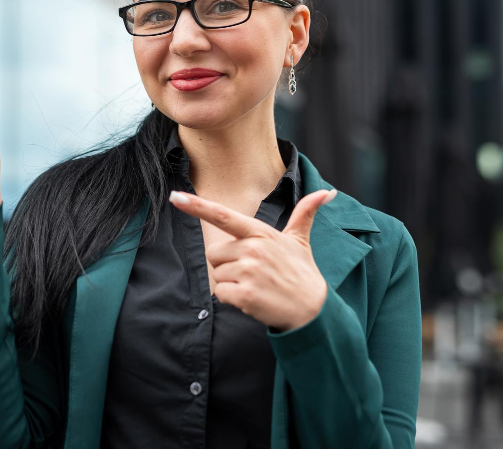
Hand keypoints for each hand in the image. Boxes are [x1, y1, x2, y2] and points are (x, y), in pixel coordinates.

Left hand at [168, 188, 336, 331]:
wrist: (313, 311)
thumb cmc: (302, 273)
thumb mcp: (301, 240)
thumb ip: (305, 213)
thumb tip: (326, 192)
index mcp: (260, 233)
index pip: (224, 216)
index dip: (197, 206)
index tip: (175, 197)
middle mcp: (252, 249)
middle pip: (214, 253)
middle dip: (227, 264)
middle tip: (253, 273)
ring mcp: (248, 272)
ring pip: (217, 275)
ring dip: (231, 284)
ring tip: (256, 285)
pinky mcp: (244, 295)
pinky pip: (220, 294)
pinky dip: (231, 299)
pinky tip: (252, 299)